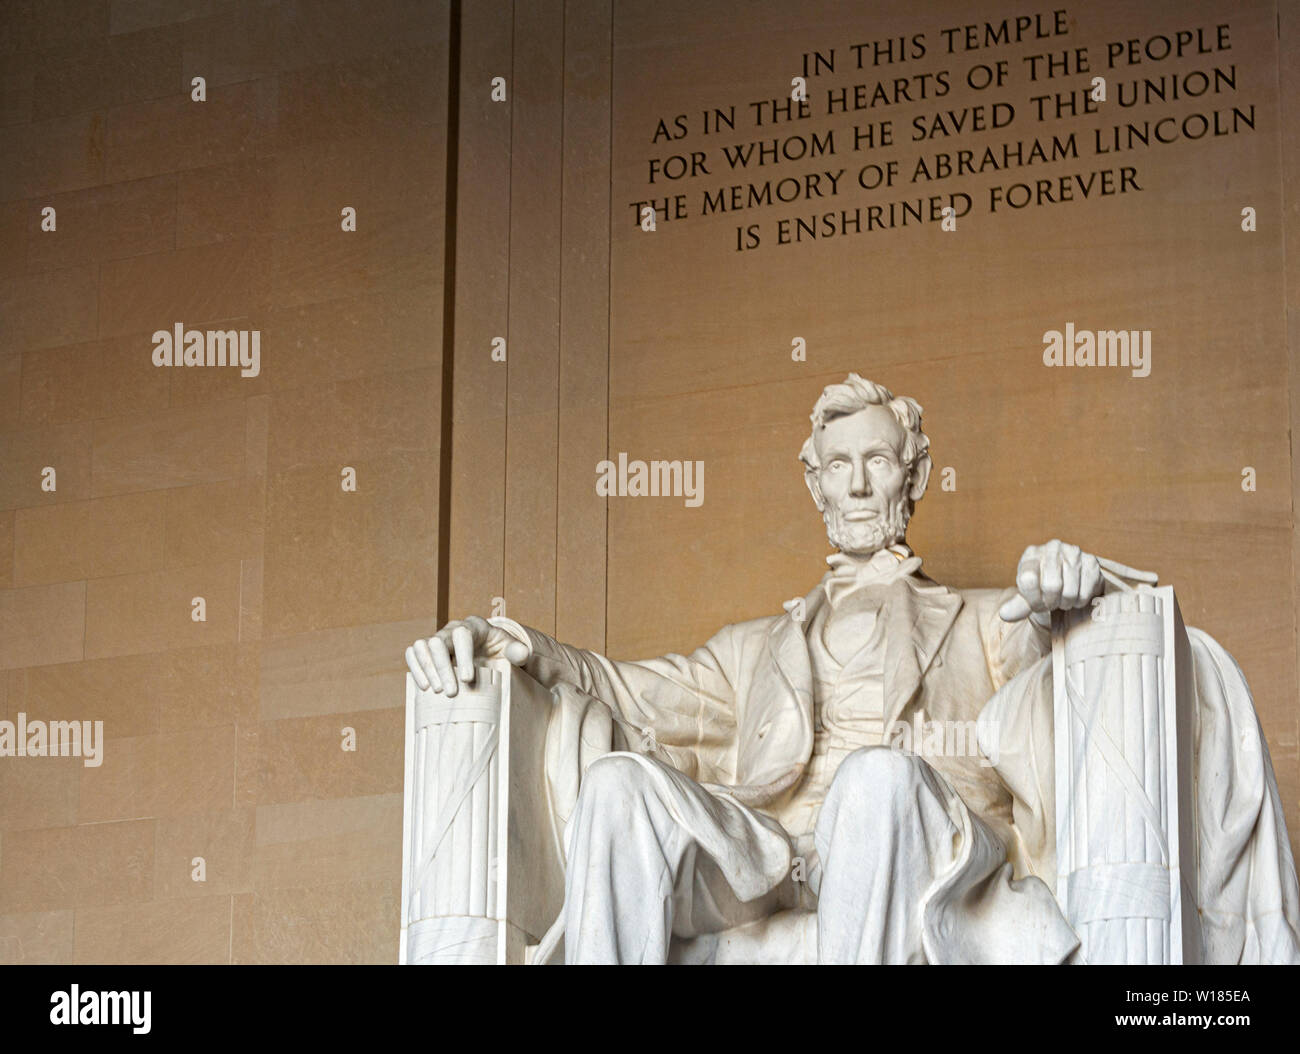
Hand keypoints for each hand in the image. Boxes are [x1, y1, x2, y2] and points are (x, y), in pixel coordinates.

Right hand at [405, 615, 529, 695]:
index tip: (467, 680)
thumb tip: (522, 654)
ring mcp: (437, 638)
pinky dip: (415, 669)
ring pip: (422, 646)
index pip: (462, 635)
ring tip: (437, 691)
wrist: (487, 650)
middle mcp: (451, 629)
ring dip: (427, 669)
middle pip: (438, 642)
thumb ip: (518, 651)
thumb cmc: (499, 650)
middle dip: (443, 668)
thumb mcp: (512, 649)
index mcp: (474, 626)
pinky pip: (412, 653)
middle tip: (451, 693)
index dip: (463, 657)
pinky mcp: (426, 650)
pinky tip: (424, 687)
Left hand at [998, 540, 1102, 624]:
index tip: (1035, 603)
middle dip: (1050, 602)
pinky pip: (1085, 593)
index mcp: (1031, 554)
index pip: (1028, 580)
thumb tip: (1005, 614)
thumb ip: (1016, 606)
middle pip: (1051, 586)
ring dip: (1065, 604)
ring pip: (1069, 592)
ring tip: (1062, 599)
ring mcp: (1074, 552)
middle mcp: (1052, 548)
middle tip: (1051, 603)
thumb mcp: (1026, 596)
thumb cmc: (1041, 589)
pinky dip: (1079, 602)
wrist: (1067, 582)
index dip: (1032, 599)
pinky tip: (1075, 595)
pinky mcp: (1092, 563)